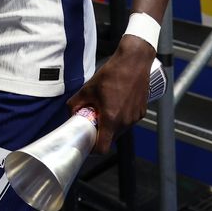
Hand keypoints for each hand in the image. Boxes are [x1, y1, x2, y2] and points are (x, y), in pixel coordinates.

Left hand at [67, 35, 155, 152]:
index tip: (87, 142)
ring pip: (119, 130)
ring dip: (110, 125)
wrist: (133, 62)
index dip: (93, 148)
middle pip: (111, 139)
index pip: (103, 147)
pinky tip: (115, 103)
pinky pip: (128, 121)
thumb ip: (75, 104)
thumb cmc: (111, 74)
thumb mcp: (88, 88)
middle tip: (93, 121)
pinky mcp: (141, 112)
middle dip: (100, 133)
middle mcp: (125, 122)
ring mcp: (135, 118)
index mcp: (111, 118)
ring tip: (104, 109)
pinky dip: (120, 118)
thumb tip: (70, 113)